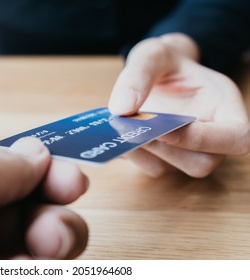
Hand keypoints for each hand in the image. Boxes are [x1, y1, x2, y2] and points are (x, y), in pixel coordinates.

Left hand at [108, 34, 249, 177]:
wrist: (155, 71)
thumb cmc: (165, 61)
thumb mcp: (153, 54)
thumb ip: (139, 74)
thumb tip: (121, 109)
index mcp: (224, 107)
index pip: (236, 138)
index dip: (205, 140)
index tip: (166, 128)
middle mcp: (209, 135)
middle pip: (201, 164)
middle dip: (164, 149)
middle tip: (133, 127)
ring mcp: (184, 150)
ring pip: (169, 169)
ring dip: (142, 152)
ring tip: (118, 128)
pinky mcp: (161, 157)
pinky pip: (147, 165)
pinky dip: (129, 153)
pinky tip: (114, 134)